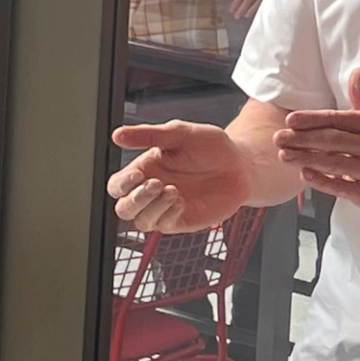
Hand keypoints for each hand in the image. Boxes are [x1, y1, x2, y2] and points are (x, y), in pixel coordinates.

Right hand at [109, 120, 253, 231]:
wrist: (241, 165)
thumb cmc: (210, 147)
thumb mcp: (180, 134)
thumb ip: (149, 135)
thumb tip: (117, 134)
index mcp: (146, 170)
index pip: (117, 185)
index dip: (121, 184)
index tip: (137, 174)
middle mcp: (152, 192)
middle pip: (123, 208)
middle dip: (134, 199)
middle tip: (155, 183)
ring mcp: (166, 208)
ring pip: (140, 222)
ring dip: (151, 208)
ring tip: (173, 190)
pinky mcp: (182, 220)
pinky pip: (163, 226)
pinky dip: (168, 215)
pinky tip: (181, 201)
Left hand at [272, 69, 359, 213]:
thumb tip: (357, 72)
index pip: (339, 120)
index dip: (313, 120)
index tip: (291, 120)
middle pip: (333, 141)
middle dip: (303, 139)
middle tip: (279, 138)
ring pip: (335, 163)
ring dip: (307, 159)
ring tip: (284, 155)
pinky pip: (342, 187)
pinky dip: (322, 181)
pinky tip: (305, 174)